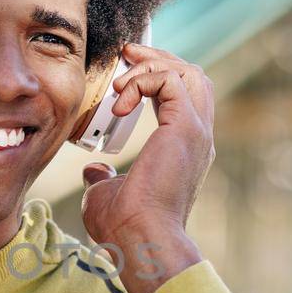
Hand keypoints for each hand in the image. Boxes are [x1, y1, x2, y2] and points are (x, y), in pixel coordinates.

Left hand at [79, 45, 214, 292]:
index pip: (183, 95)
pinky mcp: (185, 128)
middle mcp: (197, 136)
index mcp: (184, 148)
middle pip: (192, 75)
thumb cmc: (124, 227)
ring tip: (120, 78)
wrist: (141, 239)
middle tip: (126, 53)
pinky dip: (143, 80)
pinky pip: (171, 81)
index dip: (156, 75)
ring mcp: (196, 131)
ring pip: (188, 71)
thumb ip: (104, 178)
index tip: (124, 72)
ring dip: (151, 64)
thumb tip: (94, 171)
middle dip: (158, 57)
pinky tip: (120, 100)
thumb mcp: (106, 194)